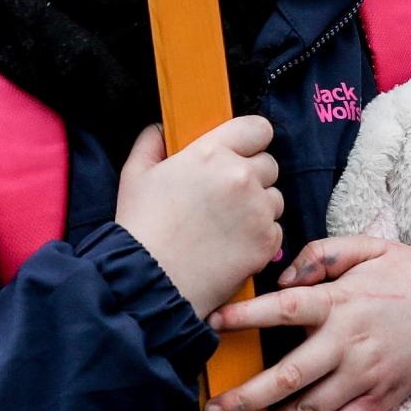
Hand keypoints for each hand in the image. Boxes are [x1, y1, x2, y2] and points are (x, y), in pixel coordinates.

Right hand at [113, 115, 281, 316]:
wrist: (147, 282)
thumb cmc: (140, 229)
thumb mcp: (135, 176)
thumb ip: (151, 144)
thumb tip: (162, 129)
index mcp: (212, 153)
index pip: (258, 128)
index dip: (251, 140)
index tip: (242, 153)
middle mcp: (241, 176)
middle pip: (269, 164)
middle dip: (253, 177)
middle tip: (226, 198)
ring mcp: (257, 209)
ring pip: (274, 198)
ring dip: (258, 208)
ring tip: (226, 226)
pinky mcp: (266, 241)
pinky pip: (275, 230)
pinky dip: (260, 238)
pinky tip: (232, 247)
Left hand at [204, 237, 410, 410]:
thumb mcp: (371, 247)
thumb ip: (323, 252)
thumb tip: (283, 276)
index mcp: (343, 300)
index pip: (285, 309)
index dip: (246, 317)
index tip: (212, 325)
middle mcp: (349, 342)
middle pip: (288, 375)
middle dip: (245, 398)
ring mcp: (366, 375)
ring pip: (309, 410)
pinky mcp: (382, 398)